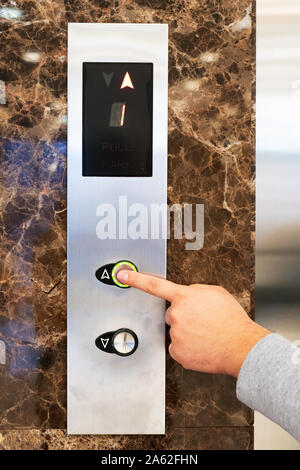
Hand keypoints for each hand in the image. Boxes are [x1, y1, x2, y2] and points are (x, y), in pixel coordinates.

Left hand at [116, 270, 270, 376]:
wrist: (240, 346)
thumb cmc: (231, 319)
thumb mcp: (216, 293)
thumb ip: (195, 290)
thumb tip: (187, 295)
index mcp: (184, 297)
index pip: (155, 285)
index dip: (136, 278)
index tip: (122, 274)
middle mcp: (176, 315)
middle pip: (171, 314)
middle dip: (183, 316)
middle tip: (202, 321)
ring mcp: (175, 335)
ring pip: (176, 331)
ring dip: (187, 332)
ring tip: (206, 334)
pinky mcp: (177, 352)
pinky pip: (178, 347)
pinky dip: (188, 347)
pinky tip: (202, 345)